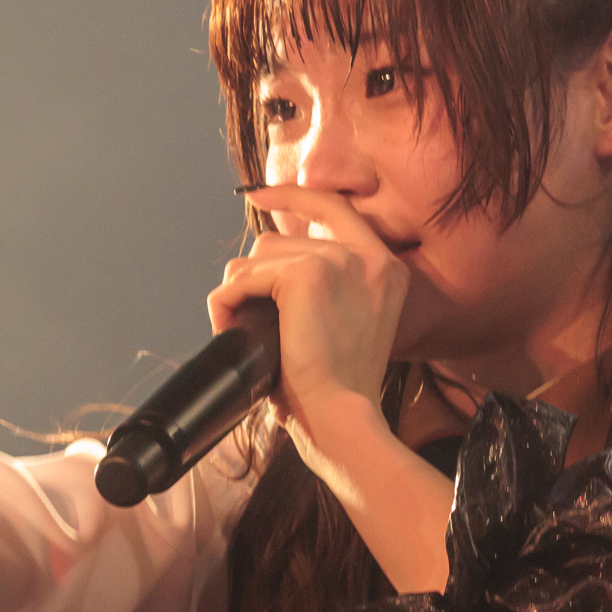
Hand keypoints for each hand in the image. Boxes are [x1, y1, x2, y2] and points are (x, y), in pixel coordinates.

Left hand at [207, 185, 408, 454]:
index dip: (293, 197)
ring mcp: (339, 261)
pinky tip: (230, 328)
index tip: (258, 194)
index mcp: (386, 268)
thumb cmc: (338, 392)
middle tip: (242, 314)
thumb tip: (268, 268)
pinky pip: (244, 279)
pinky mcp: (306, 275)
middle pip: (279, 240)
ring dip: (238, 295)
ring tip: (242, 331)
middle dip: (251, 276)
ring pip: (257, 259)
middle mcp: (368, 257)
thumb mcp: (347, 327)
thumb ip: (328, 289)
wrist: (342, 418)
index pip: (335, 208)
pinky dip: (226, 304)